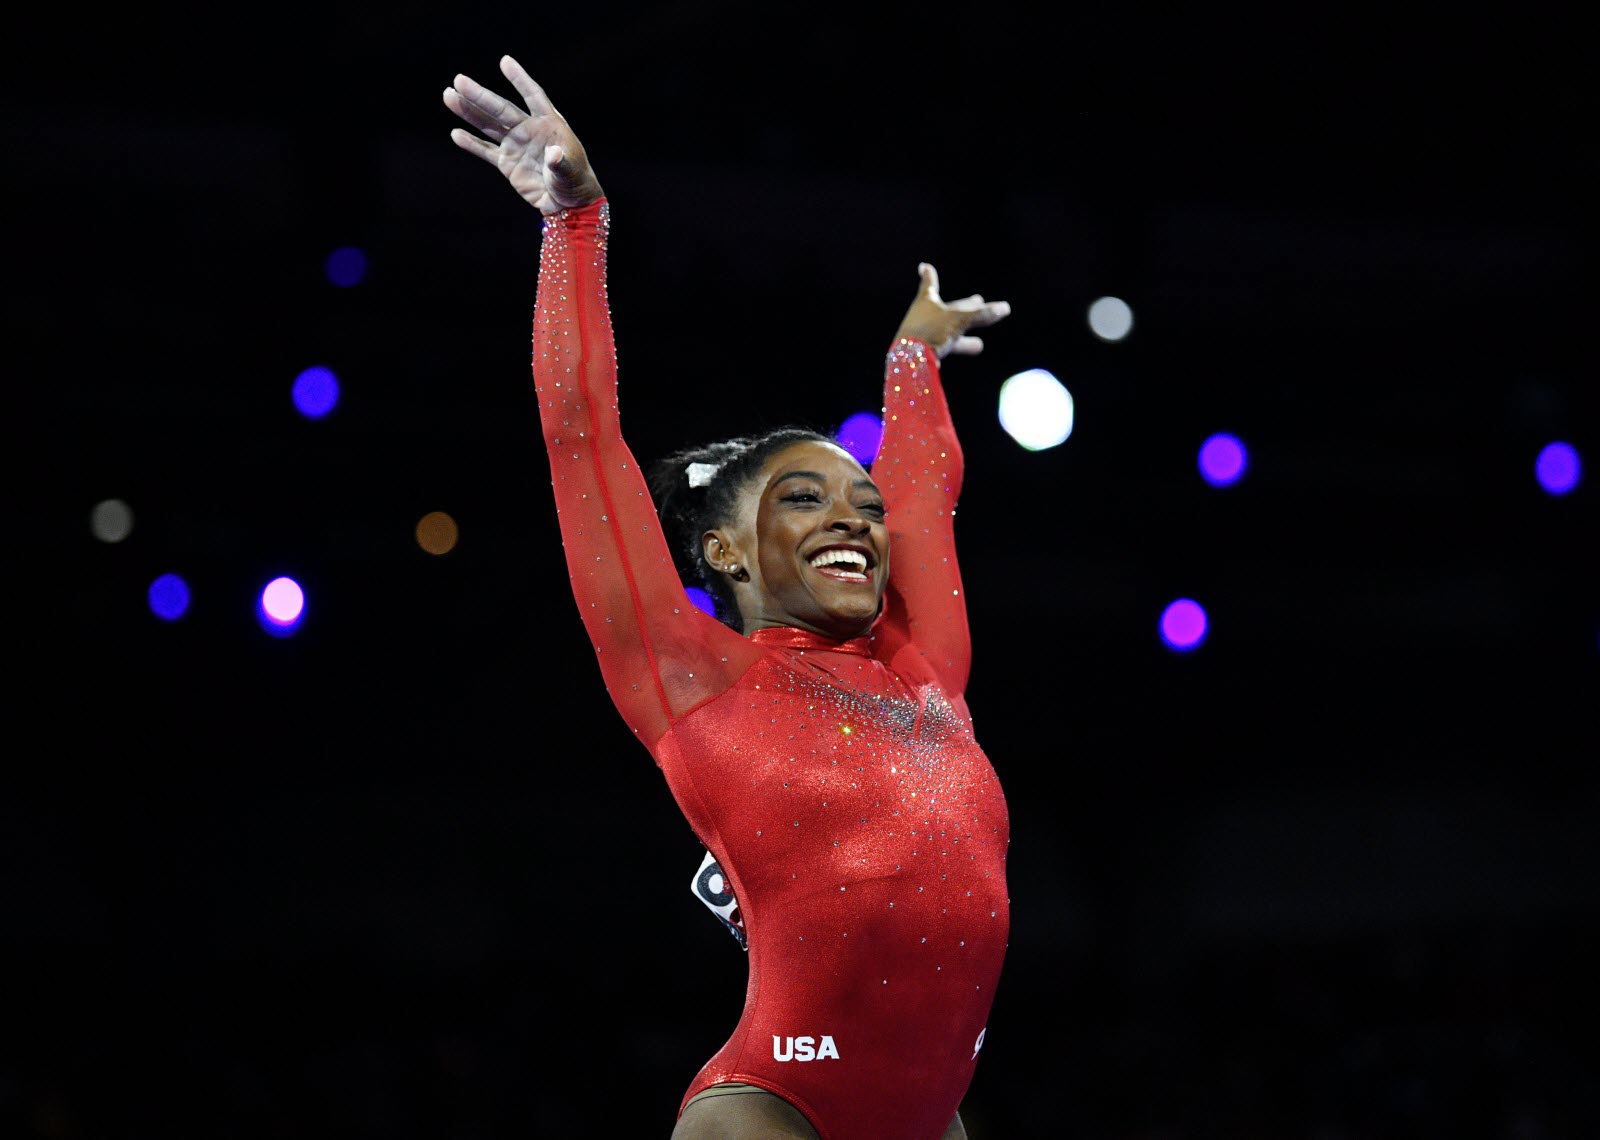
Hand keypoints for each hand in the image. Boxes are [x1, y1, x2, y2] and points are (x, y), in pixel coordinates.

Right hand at [443, 55, 603, 213]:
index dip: (519, 80)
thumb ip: (560, 162)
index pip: (533, 96)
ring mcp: (516, 145)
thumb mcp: (570, 170)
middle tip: (459, 80)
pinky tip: (456, 133)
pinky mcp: (507, 163)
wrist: (567, 202)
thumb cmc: (575, 180)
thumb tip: (553, 154)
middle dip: (480, 95)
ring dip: (469, 112)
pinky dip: (471, 144)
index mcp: (549, 123)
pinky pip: (486, 151)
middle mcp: (529, 130)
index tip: (505, 62)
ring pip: (488, 126)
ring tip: (449, 96)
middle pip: (501, 109)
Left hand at [893, 263, 1010, 360]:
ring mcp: (923, 333)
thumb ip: (981, 314)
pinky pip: (948, 344)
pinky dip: (962, 345)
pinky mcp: (925, 350)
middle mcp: (923, 315)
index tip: (923, 266)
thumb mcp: (959, 320)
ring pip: (950, 329)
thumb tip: (1005, 308)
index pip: (929, 283)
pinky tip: (976, 347)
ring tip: (981, 340)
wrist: (910, 361)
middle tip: (978, 300)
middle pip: (949, 308)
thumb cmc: (931, 332)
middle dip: (965, 305)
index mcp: (926, 301)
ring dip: (967, 331)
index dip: (929, 275)